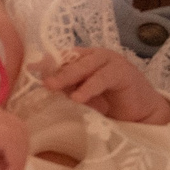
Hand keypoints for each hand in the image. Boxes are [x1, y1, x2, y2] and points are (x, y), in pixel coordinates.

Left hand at [40, 47, 169, 125]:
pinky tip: (79, 97)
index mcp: (83, 58)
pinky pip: (103, 78)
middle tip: (42, 81)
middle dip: (55, 70)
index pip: (62, 56)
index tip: (29, 69)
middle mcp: (95, 56)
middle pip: (72, 59)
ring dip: (68, 76)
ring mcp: (110, 61)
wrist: (140, 113)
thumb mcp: (83, 95)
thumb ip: (66, 88)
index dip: (46, 62)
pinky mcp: (123, 72)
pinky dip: (90, 87)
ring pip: (86, 65)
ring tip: (53, 87)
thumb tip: (43, 84)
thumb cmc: (108, 104)